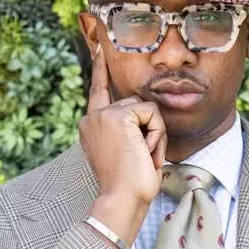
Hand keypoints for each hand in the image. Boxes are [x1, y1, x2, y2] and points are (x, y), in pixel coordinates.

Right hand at [80, 43, 167, 206]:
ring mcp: (103, 115)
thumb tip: (146, 109)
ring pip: (146, 108)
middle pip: (136, 103)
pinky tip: (146, 151)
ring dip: (154, 132)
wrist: (122, 199)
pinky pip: (152, 114)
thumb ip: (127, 129)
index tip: (100, 49)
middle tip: (142, 156)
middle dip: (149, 127)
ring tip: (143, 155)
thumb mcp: (125, 152)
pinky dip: (156, 134)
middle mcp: (93, 117)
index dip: (100, 70)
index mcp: (91, 125)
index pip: (98, 91)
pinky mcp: (118, 116)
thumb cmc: (129, 185)